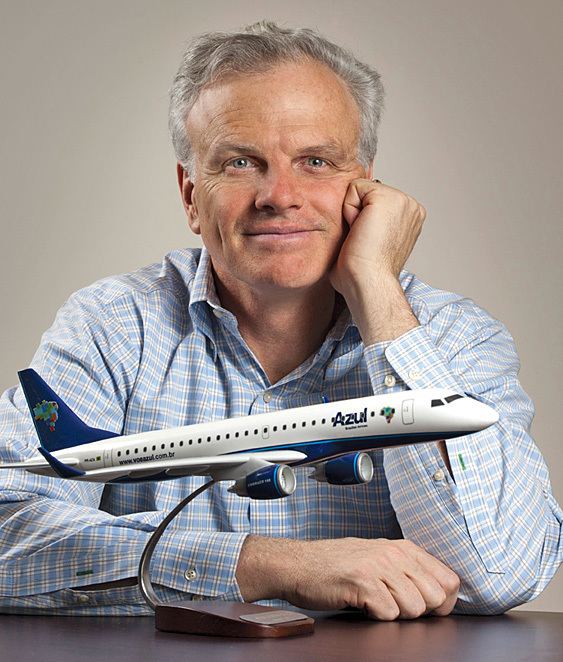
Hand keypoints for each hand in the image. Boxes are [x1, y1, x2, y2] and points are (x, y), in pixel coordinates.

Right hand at [236, 536, 459, 619]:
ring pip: (415, 608)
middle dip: (419, 611)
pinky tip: (360, 604)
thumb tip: (443, 595)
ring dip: (395, 614)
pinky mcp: (362, 582)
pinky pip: (388, 614)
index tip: (425, 607)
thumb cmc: (337, 566)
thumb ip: (408, 571)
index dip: (443, 602)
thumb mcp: (378, 559)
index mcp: (403, 548)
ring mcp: (379, 566)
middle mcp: (394, 553)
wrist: (298, 564)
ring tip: (373, 602)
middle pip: (436, 598)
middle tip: (392, 604)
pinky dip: (375, 617)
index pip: (450, 580)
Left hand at [328, 179, 426, 344]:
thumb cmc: (363, 274)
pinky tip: (360, 231)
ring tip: (362, 237)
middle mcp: (410, 207)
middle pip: (365, 192)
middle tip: (364, 241)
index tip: (367, 243)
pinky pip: (354, 188)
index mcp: (409, 218)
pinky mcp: (388, 197)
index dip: (359, 219)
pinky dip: (349, 210)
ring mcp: (403, 200)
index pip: (371, 200)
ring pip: (359, 189)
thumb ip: (366, 222)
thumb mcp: (369, 242)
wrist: (367, 283)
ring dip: (352, 214)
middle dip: (356, 215)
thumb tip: (351, 219)